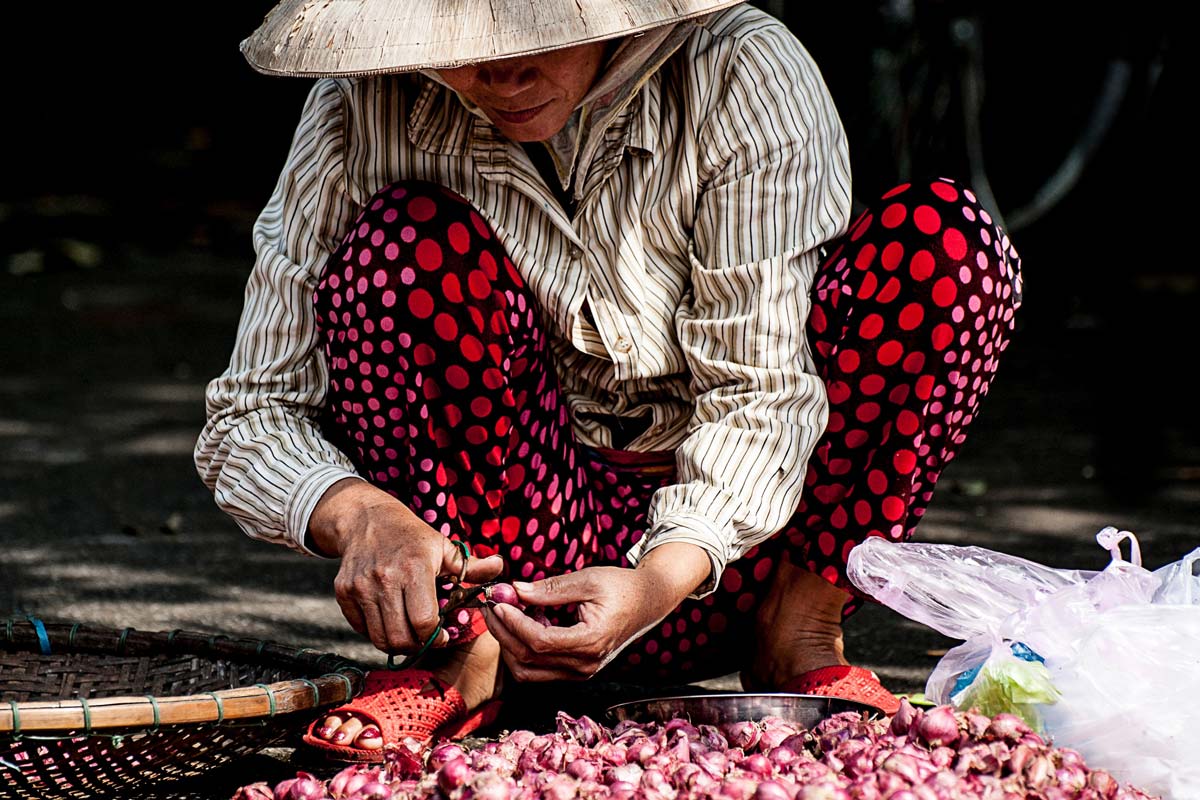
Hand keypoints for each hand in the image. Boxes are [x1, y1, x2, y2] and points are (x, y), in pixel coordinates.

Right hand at [308, 478, 503, 653]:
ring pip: (379, 638)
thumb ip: (471, 566)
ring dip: (397, 642)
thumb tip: (500, 568)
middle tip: (425, 638)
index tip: (443, 634)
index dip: (436, 636)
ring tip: (409, 632)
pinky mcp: (343, 593)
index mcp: (415, 568)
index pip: (424, 621)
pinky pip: (360, 628)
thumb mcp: (444, 547)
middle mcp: (384, 579)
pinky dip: (375, 632)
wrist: (367, 520)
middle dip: (417, 645)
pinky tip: (389, 620)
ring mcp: (360, 587)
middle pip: (400, 637)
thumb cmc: (412, 537)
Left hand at [483, 542, 710, 680]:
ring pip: (529, 671)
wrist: (648, 602)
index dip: (513, 623)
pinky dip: (525, 650)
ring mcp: (581, 672)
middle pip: (528, 659)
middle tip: (492, 605)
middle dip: (503, 632)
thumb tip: (515, 590)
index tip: (499, 601)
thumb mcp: (588, 580)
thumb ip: (550, 589)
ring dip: (510, 644)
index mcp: (590, 642)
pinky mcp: (577, 671)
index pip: (539, 641)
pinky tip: (528, 622)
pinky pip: (540, 670)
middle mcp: (585, 665)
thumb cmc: (621, 587)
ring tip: (509, 613)